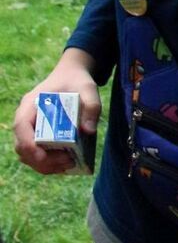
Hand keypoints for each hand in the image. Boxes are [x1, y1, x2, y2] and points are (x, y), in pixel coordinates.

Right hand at [14, 52, 99, 174]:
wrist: (72, 76)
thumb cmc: (77, 81)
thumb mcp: (88, 89)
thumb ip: (91, 106)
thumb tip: (89, 130)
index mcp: (31, 104)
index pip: (21, 127)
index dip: (28, 144)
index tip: (43, 156)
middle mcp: (26, 119)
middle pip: (22, 147)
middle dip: (41, 160)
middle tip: (67, 161)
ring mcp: (30, 129)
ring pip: (28, 156)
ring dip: (45, 166)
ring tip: (70, 164)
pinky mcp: (38, 137)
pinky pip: (37, 156)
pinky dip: (49, 164)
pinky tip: (67, 164)